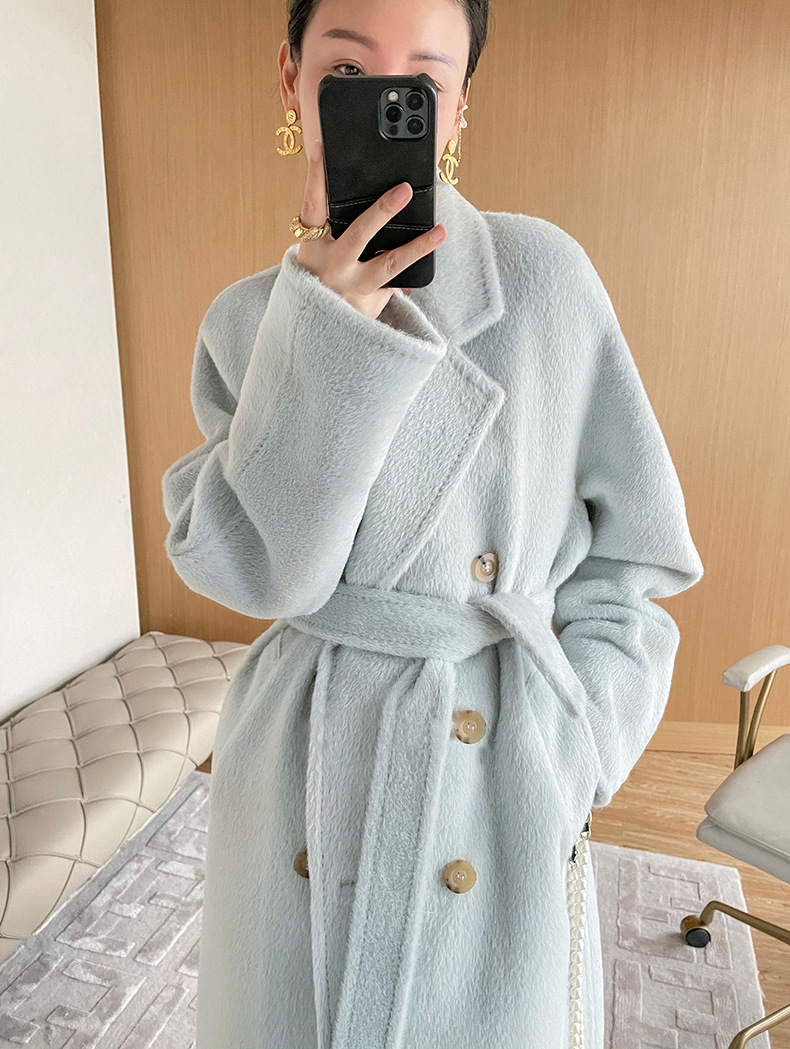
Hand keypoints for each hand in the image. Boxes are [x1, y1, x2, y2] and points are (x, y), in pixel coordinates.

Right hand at [294, 138, 445, 318]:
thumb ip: (333, 230)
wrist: (318, 330)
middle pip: (358, 234)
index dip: (315, 179)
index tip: (321, 150)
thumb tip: (376, 200)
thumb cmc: (319, 281)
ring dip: (417, 246)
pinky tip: (429, 257)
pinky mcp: (369, 305)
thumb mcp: (316, 256)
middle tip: (405, 190)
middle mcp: (331, 267)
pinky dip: (413, 273)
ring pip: (388, 264)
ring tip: (440, 232)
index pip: (312, 207)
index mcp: (311, 248)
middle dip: (382, 210)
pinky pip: (396, 284)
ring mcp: (352, 287)